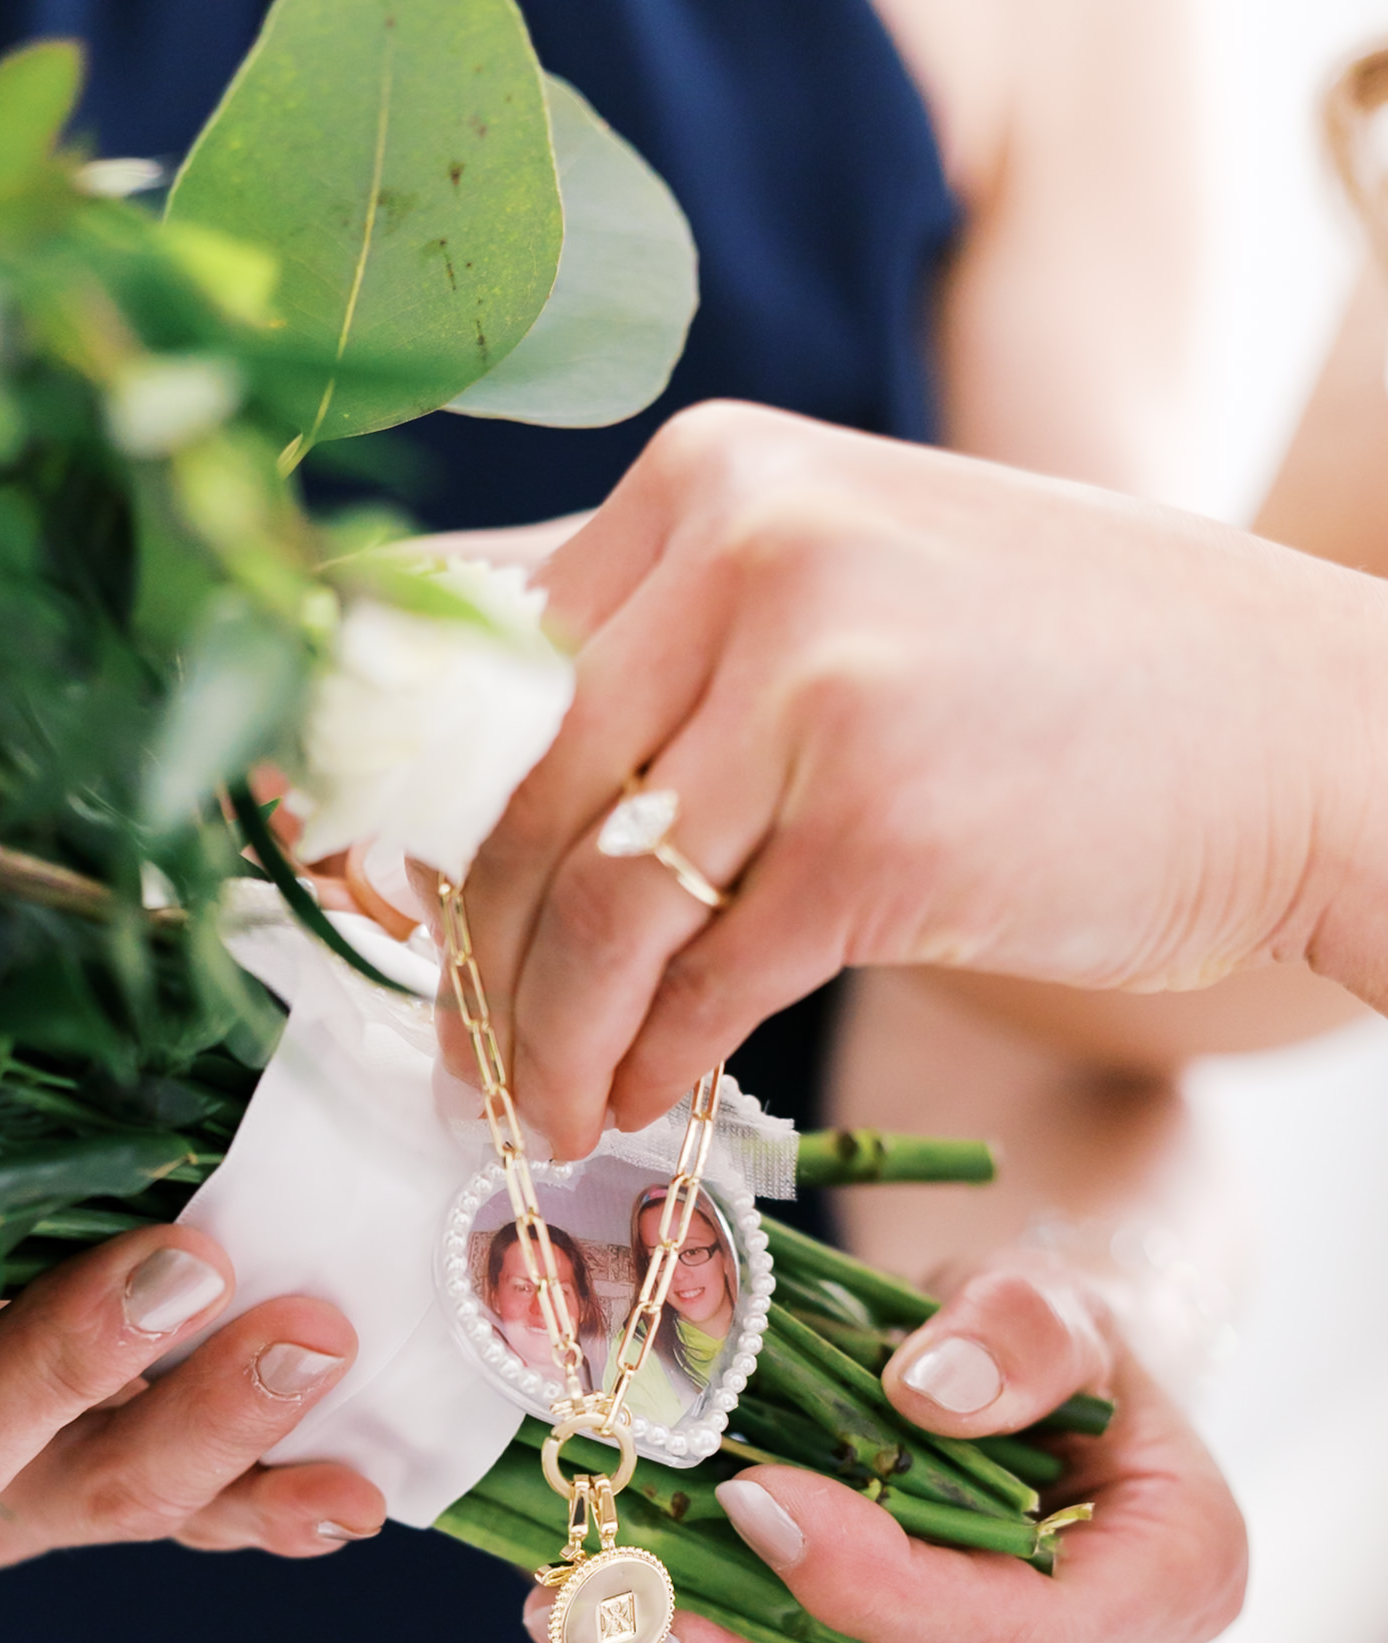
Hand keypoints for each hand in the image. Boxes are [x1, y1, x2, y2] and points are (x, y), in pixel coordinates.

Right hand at [0, 1227, 384, 1570]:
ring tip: (357, 1465)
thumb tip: (58, 1072)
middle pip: (67, 1475)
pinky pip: (180, 1515)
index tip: (192, 1260)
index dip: (75, 1347)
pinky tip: (349, 1500)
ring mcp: (8, 1497)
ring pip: (137, 1501)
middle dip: (204, 1411)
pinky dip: (266, 1507)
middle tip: (312, 1338)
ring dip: (255, 1467)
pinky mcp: (80, 1495)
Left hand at [452, 402, 1387, 1158]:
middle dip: (474, 954)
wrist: (1304, 727)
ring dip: (550, 1039)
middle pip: (521, 793)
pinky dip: (655, 1065)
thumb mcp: (854, 586)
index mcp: (713, 478)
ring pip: (599, 904)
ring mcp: (815, 685)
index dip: (415, 811)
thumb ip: (681, 648)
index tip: (395, 917)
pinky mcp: (879, 829)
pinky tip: (643, 1106)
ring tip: (545, 1115)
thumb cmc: (1069, 679)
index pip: (486, 661)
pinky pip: (706, 981)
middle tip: (459, 1058)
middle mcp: (746, 551)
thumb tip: (491, 791)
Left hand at [524, 1250, 1244, 1642]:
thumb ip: (1024, 1330)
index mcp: (1173, 1585)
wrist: (1032, 1390)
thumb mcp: (1061, 1299)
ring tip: (581, 1626)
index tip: (762, 1498)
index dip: (888, 1593)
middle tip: (640, 1635)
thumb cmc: (1050, 1346)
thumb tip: (935, 1389)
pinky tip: (594, 1620)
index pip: (1025, 1635)